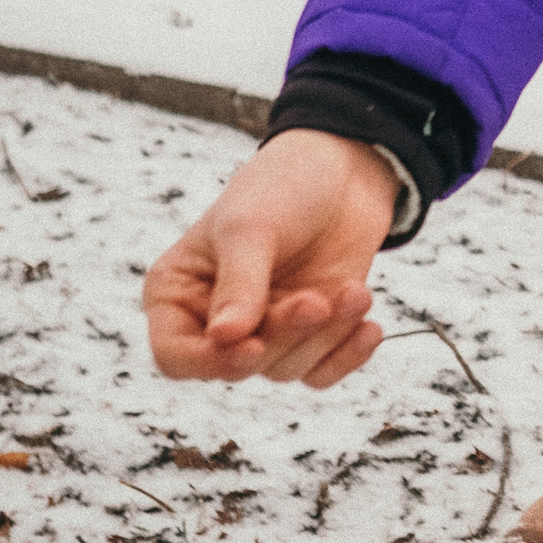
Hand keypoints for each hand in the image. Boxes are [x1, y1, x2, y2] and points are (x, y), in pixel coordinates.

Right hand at [142, 132, 398, 388]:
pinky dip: (346, 356)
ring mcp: (263, 329)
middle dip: (284, 335)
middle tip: (318, 301)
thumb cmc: (281, 186)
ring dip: (324, 335)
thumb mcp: (251, 228)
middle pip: (239, 365)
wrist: (342, 170)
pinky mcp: (307, 334)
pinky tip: (369, 327)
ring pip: (285, 368)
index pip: (174, 355)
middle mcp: (214, 320)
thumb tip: (225, 339)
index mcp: (178, 292)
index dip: (208, 362)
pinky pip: (319, 373)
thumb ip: (239, 284)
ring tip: (354, 291)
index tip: (252, 345)